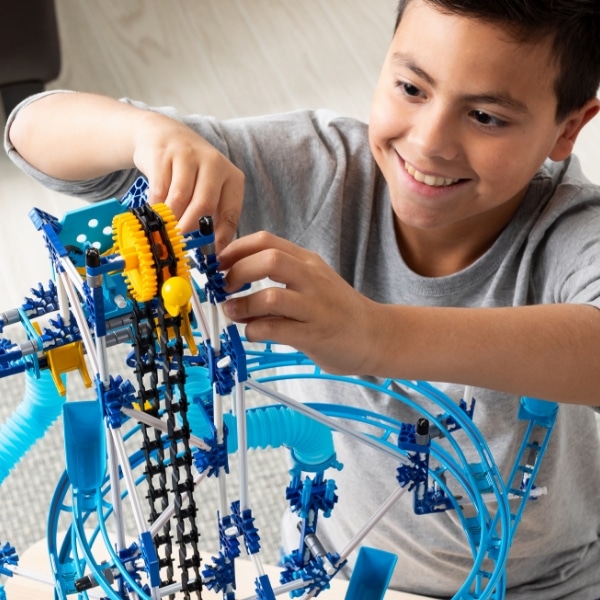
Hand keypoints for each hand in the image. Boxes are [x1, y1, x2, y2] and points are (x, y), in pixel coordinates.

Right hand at [133, 111, 243, 246]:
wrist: (164, 135)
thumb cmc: (191, 173)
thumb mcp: (210, 190)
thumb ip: (213, 216)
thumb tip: (212, 252)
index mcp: (232, 178)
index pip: (230, 214)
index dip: (220, 238)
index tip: (210, 257)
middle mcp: (214, 164)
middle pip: (204, 205)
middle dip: (191, 229)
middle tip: (181, 245)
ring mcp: (188, 156)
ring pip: (180, 198)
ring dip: (172, 219)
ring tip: (167, 231)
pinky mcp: (163, 154)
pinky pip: (159, 190)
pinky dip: (156, 206)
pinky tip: (155, 213)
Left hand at [219, 231, 377, 373]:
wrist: (375, 334)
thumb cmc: (336, 309)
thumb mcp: (312, 281)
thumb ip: (280, 276)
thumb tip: (234, 278)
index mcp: (307, 261)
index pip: (265, 240)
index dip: (235, 249)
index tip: (218, 264)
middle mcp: (311, 278)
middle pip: (268, 259)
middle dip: (237, 271)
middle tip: (225, 287)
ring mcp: (315, 306)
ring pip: (270, 296)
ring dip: (243, 305)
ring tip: (233, 312)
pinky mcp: (315, 334)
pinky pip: (277, 329)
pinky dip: (255, 331)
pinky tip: (254, 333)